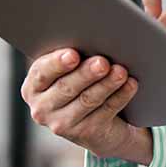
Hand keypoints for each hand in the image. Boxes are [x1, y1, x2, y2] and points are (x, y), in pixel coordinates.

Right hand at [21, 48, 144, 160]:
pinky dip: (120, 96)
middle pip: (66, 87)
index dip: (57, 63)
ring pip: (87, 100)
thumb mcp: (75, 66)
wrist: (100, 121)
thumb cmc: (85, 80)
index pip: (41, 73)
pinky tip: (130, 85)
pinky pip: (105, 112)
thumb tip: (97, 32)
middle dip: (86, 73)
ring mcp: (62, 124)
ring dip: (106, 84)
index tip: (72, 54)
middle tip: (102, 62)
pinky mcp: (86, 134)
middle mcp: (42, 107)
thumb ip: (78, 50)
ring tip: (121, 71)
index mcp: (34, 86)